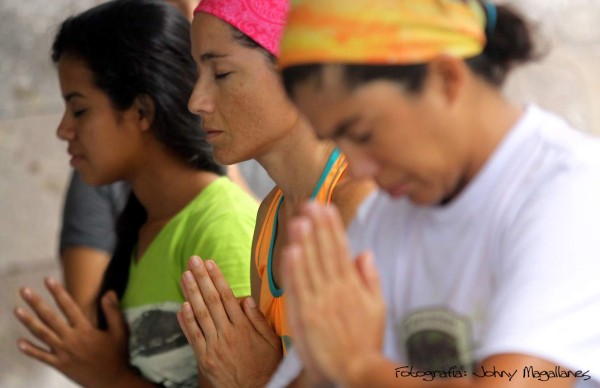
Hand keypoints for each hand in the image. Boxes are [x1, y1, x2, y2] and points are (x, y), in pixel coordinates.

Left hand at [14, 278, 132, 387]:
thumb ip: (113, 311)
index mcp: (85, 330)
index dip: (58, 292)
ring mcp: (62, 353)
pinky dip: (30, 350)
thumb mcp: (120, 332)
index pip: (69, 306)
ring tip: (17, 310)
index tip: (48, 280)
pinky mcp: (59, 364)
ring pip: (42, 334)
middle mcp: (71, 339)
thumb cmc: (116, 355)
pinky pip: (41, 356)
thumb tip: (109, 292)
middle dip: (36, 303)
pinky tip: (19, 343)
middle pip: (50, 318)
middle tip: (24, 291)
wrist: (111, 381)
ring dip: (28, 322)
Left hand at [178, 256, 282, 387]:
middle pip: (211, 300)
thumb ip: (258, 319)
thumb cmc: (265, 366)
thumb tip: (247, 299)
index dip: (217, 278)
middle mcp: (228, 333)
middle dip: (201, 278)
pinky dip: (186, 321)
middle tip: (192, 260)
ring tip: (185, 276)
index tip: (209, 262)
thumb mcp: (271, 341)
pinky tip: (182, 305)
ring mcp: (214, 345)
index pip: (227, 296)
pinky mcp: (205, 358)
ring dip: (191, 293)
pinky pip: (193, 336)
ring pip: (200, 314)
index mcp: (244, 326)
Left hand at [283, 203, 385, 385]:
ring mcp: (319, 302)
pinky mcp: (305, 316)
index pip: (340, 250)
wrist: (355, 370)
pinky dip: (294, 269)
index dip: (332, 228)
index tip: (326, 207)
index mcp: (352, 286)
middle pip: (325, 252)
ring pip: (311, 266)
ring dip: (305, 241)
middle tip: (310, 203)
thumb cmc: (365, 341)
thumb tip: (365, 252)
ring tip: (299, 219)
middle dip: (317, 226)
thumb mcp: (377, 308)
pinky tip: (291, 250)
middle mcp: (336, 290)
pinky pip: (299, 289)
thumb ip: (370, 278)